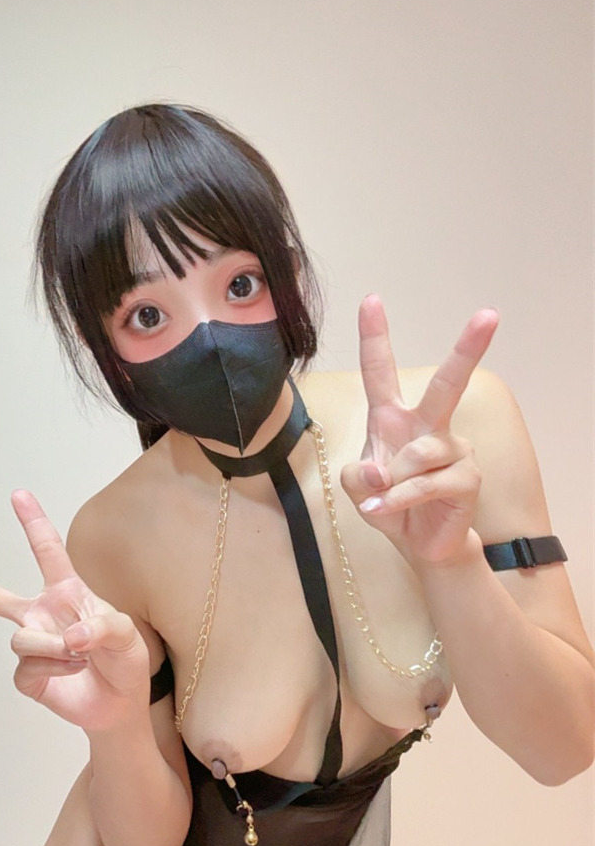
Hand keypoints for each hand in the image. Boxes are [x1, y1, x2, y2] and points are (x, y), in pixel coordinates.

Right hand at [0, 490, 149, 730]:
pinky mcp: (28, 676)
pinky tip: (72, 672)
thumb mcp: (128, 637)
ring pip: (21, 639)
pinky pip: (26, 668)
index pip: (47, 552)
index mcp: (66, 593)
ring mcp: (32, 645)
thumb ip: (104, 627)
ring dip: (54, 649)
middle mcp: (41, 615)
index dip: (33, 522)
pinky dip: (55, 670)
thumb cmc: (124, 662)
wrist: (120, 706)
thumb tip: (69, 636)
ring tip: (81, 657)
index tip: (18, 495)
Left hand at [340, 295, 498, 568]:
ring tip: (387, 500)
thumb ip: (356, 477)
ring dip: (392, 483)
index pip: (381, 372)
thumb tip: (379, 471)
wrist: (420, 545)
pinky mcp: (467, 478)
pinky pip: (425, 483)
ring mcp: (452, 450)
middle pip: (446, 383)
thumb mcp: (358, 490)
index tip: (372, 300)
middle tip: (489, 314)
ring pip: (418, 454)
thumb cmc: (390, 505)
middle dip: (468, 349)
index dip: (375, 337)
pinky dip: (400, 500)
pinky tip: (387, 512)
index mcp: (393, 418)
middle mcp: (427, 426)